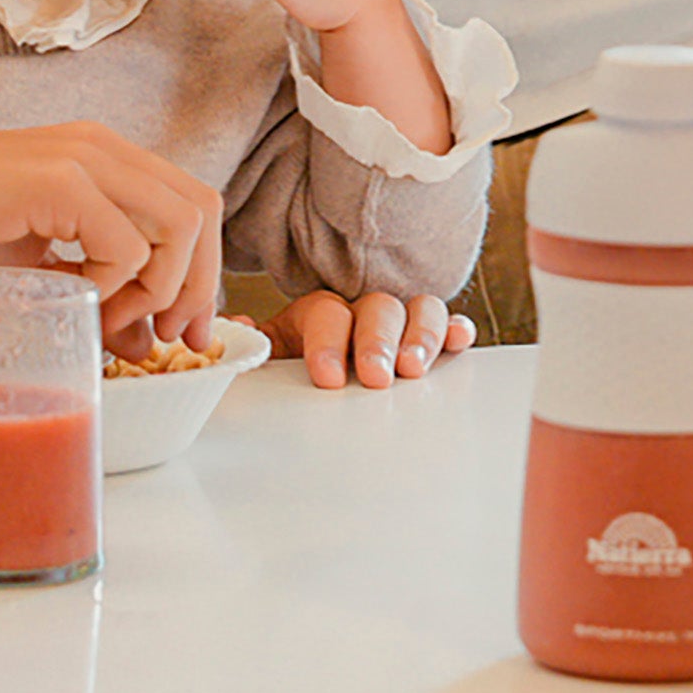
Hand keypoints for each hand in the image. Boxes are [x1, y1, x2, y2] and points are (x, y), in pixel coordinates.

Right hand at [0, 125, 221, 345]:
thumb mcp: (35, 264)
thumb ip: (95, 290)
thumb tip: (147, 341)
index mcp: (100, 156)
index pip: (192, 203)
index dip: (205, 270)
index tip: (187, 331)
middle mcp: (100, 147)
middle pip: (201, 210)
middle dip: (197, 285)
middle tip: (165, 338)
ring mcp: (81, 158)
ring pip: (181, 225)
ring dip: (158, 289)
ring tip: (110, 322)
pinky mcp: (56, 181)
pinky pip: (127, 245)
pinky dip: (116, 289)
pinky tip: (76, 303)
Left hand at [244, 290, 474, 388]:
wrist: (322, 385)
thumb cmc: (297, 371)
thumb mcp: (271, 358)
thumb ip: (253, 345)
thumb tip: (234, 328)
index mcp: (321, 314)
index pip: (327, 312)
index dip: (328, 342)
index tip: (328, 377)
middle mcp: (363, 312)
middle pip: (378, 308)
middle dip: (377, 341)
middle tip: (376, 376)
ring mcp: (400, 325)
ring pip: (417, 310)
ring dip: (419, 336)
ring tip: (413, 369)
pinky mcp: (429, 342)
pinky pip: (448, 325)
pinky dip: (454, 331)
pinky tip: (458, 342)